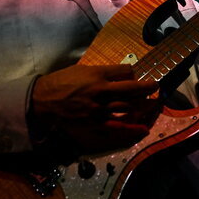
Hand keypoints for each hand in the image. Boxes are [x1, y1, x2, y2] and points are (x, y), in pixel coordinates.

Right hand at [29, 64, 159, 151]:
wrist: (43, 100)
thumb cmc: (62, 81)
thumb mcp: (82, 69)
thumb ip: (103, 71)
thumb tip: (123, 73)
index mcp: (98, 74)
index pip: (126, 71)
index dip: (134, 73)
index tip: (136, 75)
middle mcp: (102, 91)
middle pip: (132, 89)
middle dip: (147, 88)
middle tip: (155, 87)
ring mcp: (99, 108)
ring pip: (129, 107)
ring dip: (144, 105)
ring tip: (154, 104)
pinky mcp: (95, 123)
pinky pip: (118, 127)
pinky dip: (132, 128)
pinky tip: (144, 128)